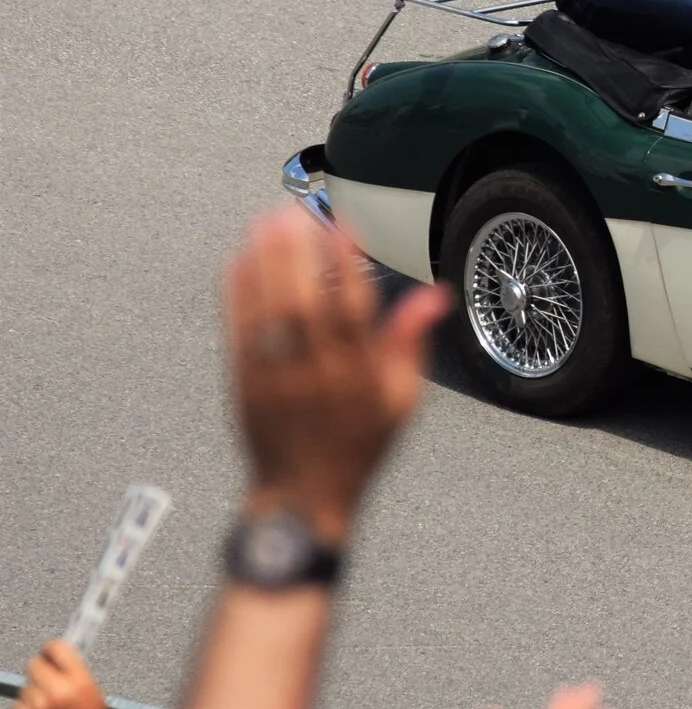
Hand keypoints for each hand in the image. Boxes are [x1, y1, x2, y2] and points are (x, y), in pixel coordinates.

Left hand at [14, 639, 109, 708]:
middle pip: (34, 664)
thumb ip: (76, 675)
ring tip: (49, 706)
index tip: (51, 651)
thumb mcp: (95, 695)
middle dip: (40, 667)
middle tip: (47, 676)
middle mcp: (57, 691)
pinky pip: (19, 703)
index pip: (57, 648)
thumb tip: (60, 654)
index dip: (52, 648)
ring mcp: (38, 706)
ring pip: (27, 686)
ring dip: (35, 691)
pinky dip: (28, 707)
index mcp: (80, 681)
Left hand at [225, 208, 448, 543]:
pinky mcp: (243, 386)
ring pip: (268, 313)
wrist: (303, 497)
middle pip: (303, 305)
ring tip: (266, 221)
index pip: (352, 311)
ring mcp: (274, 381)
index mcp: (359, 379)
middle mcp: (315, 377)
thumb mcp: (401, 401)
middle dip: (297, 253)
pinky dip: (238, 294)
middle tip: (293, 210)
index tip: (342, 226)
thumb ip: (412, 343)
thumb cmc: (358, 448)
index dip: (346, 266)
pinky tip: (240, 260)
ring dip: (265, 263)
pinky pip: (238, 332)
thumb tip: (436, 294)